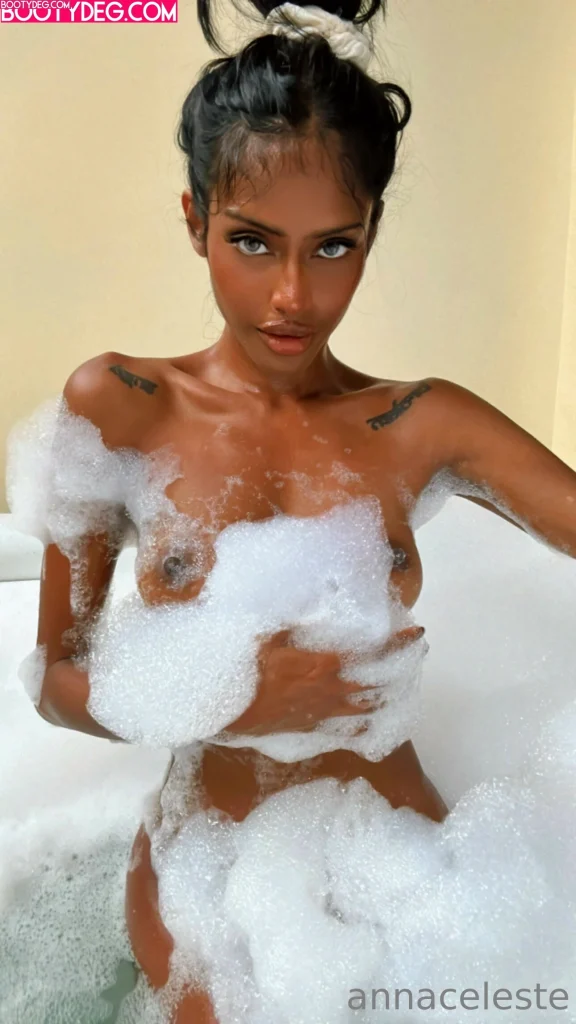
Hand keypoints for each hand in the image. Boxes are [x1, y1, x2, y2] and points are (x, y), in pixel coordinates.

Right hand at [221, 625, 424, 737]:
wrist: (235, 713)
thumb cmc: (249, 673)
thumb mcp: (268, 637)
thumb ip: (293, 621)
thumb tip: (314, 602)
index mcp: (325, 664)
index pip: (371, 653)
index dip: (397, 643)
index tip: (417, 633)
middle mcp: (332, 689)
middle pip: (377, 680)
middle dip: (399, 667)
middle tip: (416, 654)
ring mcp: (325, 709)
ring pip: (367, 705)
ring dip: (386, 694)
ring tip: (400, 685)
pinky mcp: (315, 724)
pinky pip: (346, 726)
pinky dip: (362, 723)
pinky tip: (371, 722)